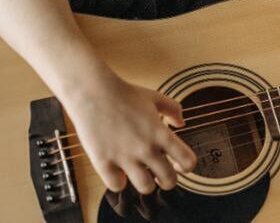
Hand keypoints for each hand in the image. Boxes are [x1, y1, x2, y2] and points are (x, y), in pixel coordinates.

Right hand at [61, 73, 196, 194]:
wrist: (92, 92)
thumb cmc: (124, 93)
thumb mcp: (155, 97)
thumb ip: (173, 109)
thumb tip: (181, 123)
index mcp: (161, 133)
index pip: (188, 161)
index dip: (187, 166)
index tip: (179, 164)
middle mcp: (146, 148)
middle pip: (169, 181)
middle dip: (168, 180)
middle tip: (160, 174)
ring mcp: (124, 157)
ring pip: (145, 188)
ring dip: (145, 183)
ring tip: (140, 174)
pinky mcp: (103, 162)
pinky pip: (117, 186)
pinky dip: (119, 181)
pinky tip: (118, 171)